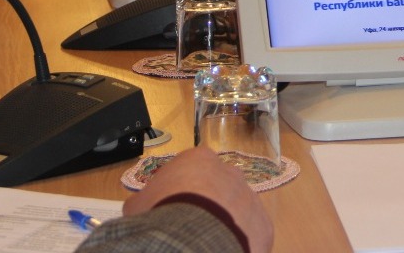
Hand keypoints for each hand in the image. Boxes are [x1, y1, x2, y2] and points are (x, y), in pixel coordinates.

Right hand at [122, 147, 271, 252]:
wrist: (192, 240)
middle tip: (190, 228)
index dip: (182, 190)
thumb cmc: (161, 214)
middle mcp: (230, 173)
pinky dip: (239, 245)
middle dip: (207, 206)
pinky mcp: (264, 226)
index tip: (172, 208)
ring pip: (237, 211)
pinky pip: (251, 236)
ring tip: (206, 243)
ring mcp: (251, 198)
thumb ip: (145, 201)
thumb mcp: (138, 205)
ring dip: (225, 225)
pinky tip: (222, 251)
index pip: (192, 170)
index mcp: (199, 160)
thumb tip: (142, 209)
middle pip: (218, 188)